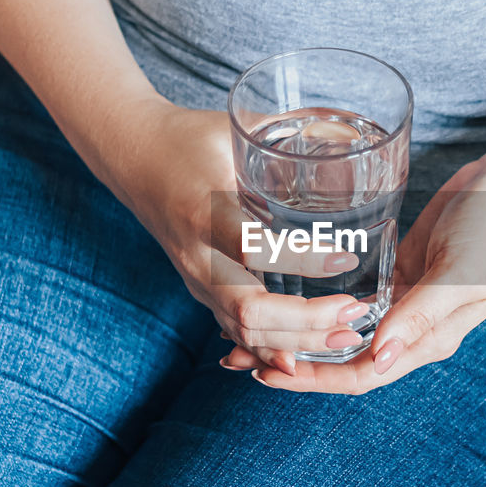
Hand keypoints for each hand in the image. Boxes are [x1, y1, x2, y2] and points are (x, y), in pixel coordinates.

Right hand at [104, 98, 368, 374]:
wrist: (131, 157)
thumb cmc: (188, 138)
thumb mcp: (234, 127)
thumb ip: (287, 133)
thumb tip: (349, 133)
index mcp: (205, 210)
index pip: (254, 247)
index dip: (302, 258)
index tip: (346, 257)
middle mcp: (198, 255)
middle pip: (249, 309)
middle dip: (306, 323)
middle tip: (354, 315)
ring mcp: (196, 280)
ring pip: (243, 330)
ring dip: (296, 343)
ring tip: (344, 337)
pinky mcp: (201, 291)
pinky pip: (234, 332)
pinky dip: (269, 351)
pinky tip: (304, 359)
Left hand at [236, 162, 485, 392]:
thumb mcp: (461, 272)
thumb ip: (421, 315)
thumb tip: (379, 357)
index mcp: (431, 339)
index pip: (364, 374)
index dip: (315, 378)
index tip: (268, 372)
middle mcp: (414, 329)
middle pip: (346, 360)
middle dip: (296, 364)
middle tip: (239, 357)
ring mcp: (405, 302)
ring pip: (345, 333)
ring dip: (302, 336)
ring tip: (251, 333)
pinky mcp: (398, 273)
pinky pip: (354, 301)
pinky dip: (323, 305)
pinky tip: (290, 298)